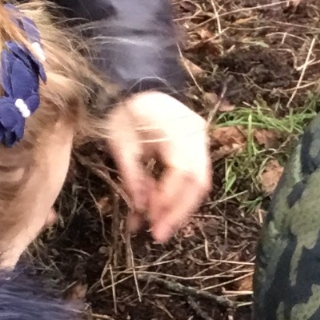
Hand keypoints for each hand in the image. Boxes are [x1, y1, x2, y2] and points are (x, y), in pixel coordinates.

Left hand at [103, 91, 210, 243]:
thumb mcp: (120, 145)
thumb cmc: (122, 111)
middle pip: (198, 182)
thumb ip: (133, 178)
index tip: (152, 223)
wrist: (132, 84)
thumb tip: (142, 210)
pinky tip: (158, 209)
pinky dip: (176, 194)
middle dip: (179, 212)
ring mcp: (200, 140)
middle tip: (159, 234)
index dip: (168, 202)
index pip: (182, 174)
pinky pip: (192, 175)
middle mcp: (197, 136)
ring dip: (179, 207)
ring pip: (198, 182)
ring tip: (157, 226)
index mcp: (178, 131)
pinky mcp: (195, 145)